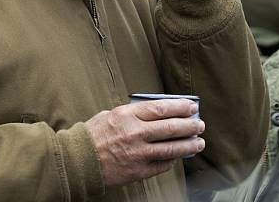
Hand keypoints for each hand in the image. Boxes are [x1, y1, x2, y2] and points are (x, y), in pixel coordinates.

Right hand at [84, 99, 205, 188]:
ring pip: (171, 148)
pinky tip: (178, 157)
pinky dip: (172, 160)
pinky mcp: (137, 171)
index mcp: (128, 115)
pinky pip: (161, 165)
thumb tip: (156, 112)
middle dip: (189, 126)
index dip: (180, 107)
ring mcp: (138, 153)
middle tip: (200, 124)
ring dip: (188, 145)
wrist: (78, 160)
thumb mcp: (111, 114)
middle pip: (171, 128)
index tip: (191, 106)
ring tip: (199, 142)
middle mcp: (135, 133)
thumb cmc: (93, 134)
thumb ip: (133, 113)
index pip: (161, 108)